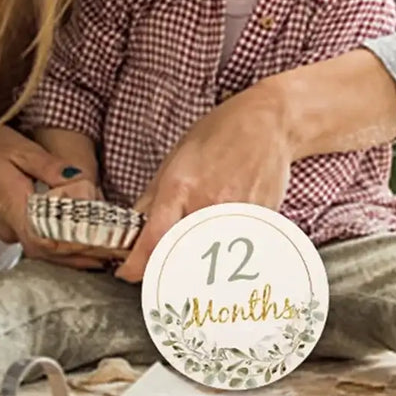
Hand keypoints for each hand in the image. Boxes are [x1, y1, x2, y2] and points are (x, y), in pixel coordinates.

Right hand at [0, 124, 106, 269]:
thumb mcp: (16, 147)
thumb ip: (48, 166)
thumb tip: (79, 180)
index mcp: (16, 209)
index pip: (53, 242)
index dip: (82, 249)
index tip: (110, 248)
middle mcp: (12, 228)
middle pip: (56, 253)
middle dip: (89, 254)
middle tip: (121, 253)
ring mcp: (8, 231)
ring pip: (48, 251)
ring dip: (77, 252)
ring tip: (110, 249)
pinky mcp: (8, 227)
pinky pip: (40, 241)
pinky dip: (63, 244)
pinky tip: (82, 240)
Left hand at [115, 87, 292, 282]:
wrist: (266, 124)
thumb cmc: (219, 134)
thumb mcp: (176, 158)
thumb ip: (153, 199)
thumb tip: (133, 231)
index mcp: (180, 187)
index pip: (153, 241)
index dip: (136, 266)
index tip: (128, 271)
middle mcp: (208, 204)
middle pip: (180, 259)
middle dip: (165, 267)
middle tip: (161, 264)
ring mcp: (236, 216)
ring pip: (209, 261)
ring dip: (197, 265)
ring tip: (193, 253)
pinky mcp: (259, 222)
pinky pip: (235, 250)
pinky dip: (225, 253)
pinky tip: (223, 240)